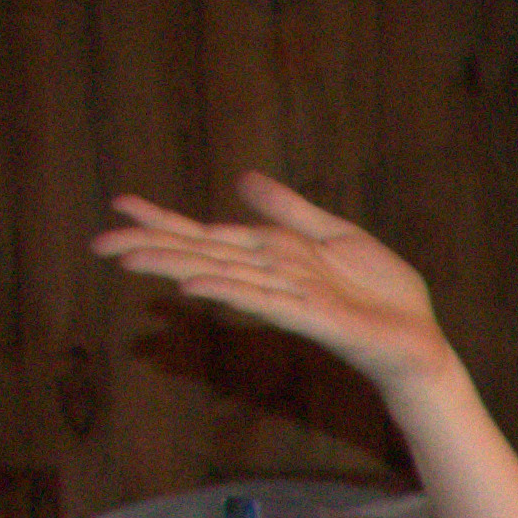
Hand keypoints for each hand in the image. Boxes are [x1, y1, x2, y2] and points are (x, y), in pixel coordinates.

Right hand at [93, 176, 459, 402]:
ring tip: (128, 258)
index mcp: (272, 254)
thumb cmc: (381, 295)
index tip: (120, 204)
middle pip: (201, 254)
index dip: (165, 220)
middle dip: (152, 245)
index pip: (207, 234)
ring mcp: (288, 297)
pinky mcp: (313, 317)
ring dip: (174, 265)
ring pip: (221, 275)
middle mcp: (270, 275)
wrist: (419, 337)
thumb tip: (243, 180)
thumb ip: (289, 211)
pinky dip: (227, 290)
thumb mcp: (336, 236)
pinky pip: (263, 301)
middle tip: (97, 241)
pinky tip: (193, 284)